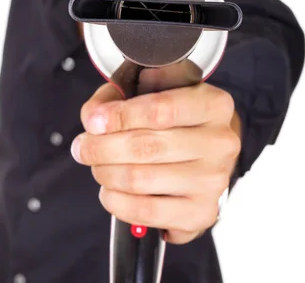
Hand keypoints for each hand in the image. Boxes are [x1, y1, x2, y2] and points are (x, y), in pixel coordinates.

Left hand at [70, 60, 241, 243]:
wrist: (205, 149)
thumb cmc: (176, 116)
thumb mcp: (152, 91)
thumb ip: (119, 96)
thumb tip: (93, 117)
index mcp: (214, 104)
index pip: (160, 110)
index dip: (120, 116)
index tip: (92, 121)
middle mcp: (221, 142)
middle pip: (146, 147)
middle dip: (102, 148)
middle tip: (82, 146)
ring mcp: (214, 180)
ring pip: (141, 180)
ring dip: (105, 173)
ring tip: (97, 165)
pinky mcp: (202, 212)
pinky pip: (147, 213)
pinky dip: (117, 203)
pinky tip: (110, 191)